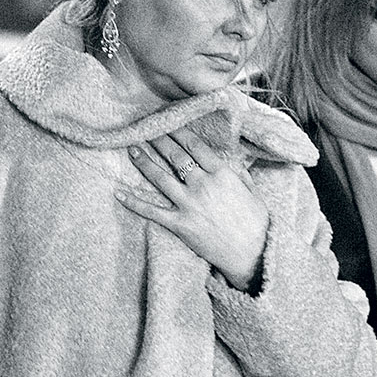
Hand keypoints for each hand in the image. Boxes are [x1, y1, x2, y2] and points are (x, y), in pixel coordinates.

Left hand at [116, 126, 268, 290]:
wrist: (253, 254)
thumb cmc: (257, 223)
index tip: (168, 121)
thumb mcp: (252, 190)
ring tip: (131, 148)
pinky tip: (118, 192)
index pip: (194, 146)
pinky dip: (133, 202)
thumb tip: (230, 159)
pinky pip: (152, 211)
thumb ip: (238, 173)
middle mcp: (203, 185)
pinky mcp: (180, 225)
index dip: (178, 132)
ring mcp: (189, 205)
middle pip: (175, 156)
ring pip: (160, 178)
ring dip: (144, 161)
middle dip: (158, 140)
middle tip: (145, 127)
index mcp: (222, 173)